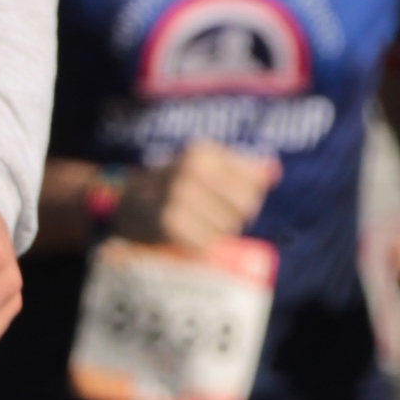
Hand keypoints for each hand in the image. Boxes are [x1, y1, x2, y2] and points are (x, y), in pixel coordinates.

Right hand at [115, 144, 277, 250]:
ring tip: (194, 224)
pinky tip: (183, 236)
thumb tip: (274, 170)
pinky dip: (197, 246)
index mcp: (203, 153)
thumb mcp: (205, 165)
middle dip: (232, 217)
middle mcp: (191, 170)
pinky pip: (205, 245)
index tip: (226, 199)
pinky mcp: (169, 223)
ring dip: (214, 233)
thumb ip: (242, 167)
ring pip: (226, 229)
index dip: (246, 198)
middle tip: (208, 215)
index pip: (253, 186)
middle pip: (244, 210)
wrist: (124, 203)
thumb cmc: (174, 184)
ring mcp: (179, 197)